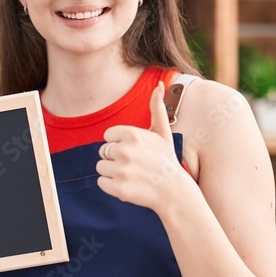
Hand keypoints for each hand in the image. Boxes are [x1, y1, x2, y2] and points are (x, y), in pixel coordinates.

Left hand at [96, 82, 185, 211]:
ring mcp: (122, 170)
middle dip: (116, 158)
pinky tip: (128, 185)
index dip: (119, 144)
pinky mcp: (119, 188)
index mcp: (132, 134)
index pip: (108, 136)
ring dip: (112, 172)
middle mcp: (126, 151)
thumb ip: (157, 108)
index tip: (135, 151)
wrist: (174, 192)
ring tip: (132, 175)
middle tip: (135, 165)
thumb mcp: (163, 132)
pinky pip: (101, 182)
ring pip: (100, 167)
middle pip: (103, 151)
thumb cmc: (166, 160)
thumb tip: (161, 84)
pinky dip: (111, 186)